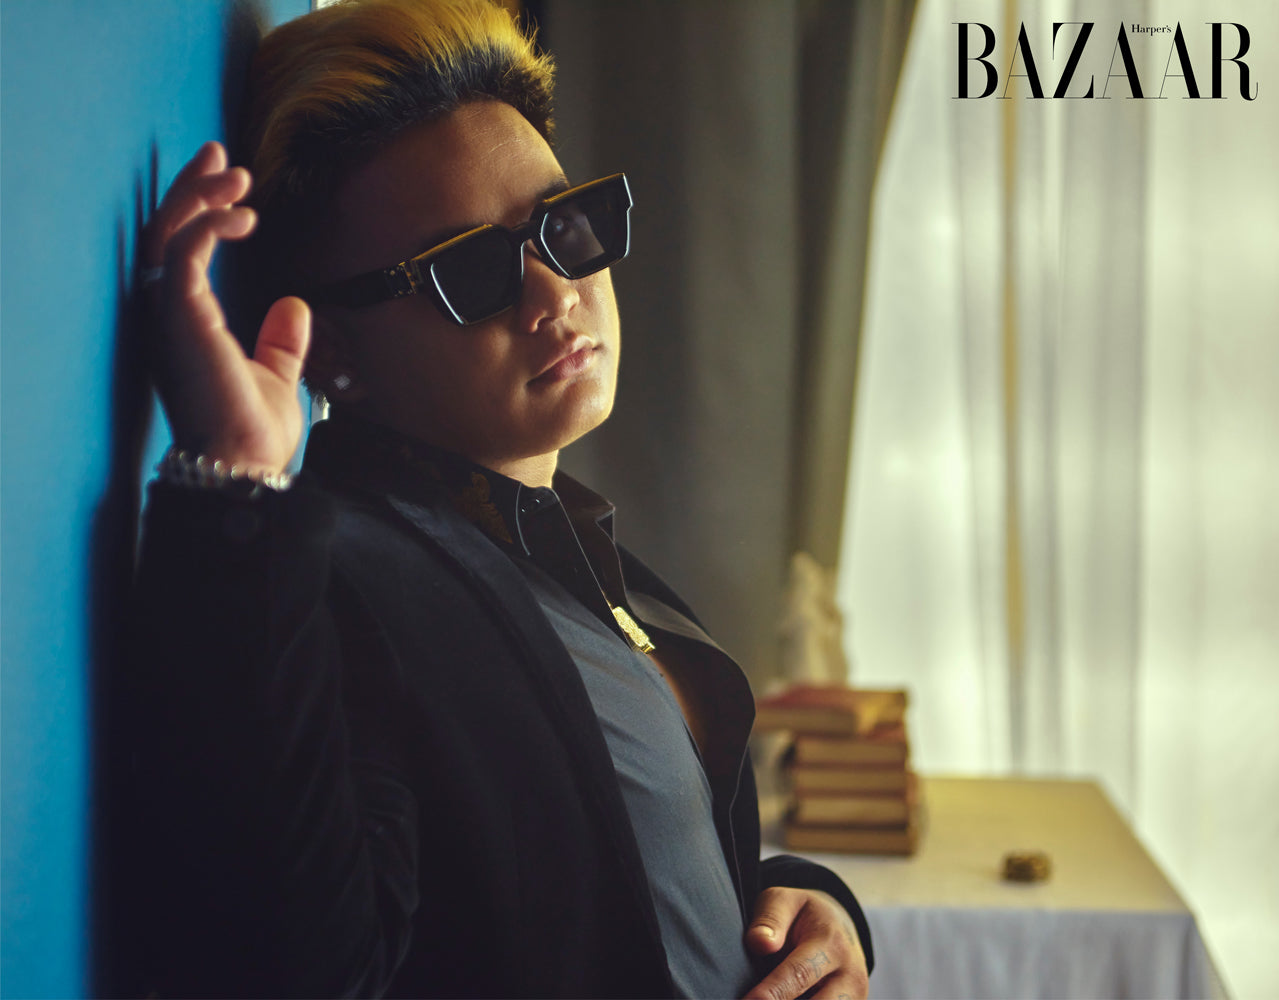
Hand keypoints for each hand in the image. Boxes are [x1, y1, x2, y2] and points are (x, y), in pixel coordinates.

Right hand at [144, 141, 309, 475]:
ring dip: (201, 196)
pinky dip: (210, 223)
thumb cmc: (252, 433)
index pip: (181, 255)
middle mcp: (168, 316)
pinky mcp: (182, 315)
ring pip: (169, 232)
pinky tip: (245, 215)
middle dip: (193, 188)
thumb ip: (281, 342)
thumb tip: (295, 306)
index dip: (200, 212)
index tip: (232, 187)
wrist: (246, 466)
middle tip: (222, 156)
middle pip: (166, 233)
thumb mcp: (275, 376)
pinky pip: (185, 248)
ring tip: (240, 177)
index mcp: (185, 326)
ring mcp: (169, 315)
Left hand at [741, 887, 868, 999]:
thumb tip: (759, 943)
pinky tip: (782, 999)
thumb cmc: (804, 916)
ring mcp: (855, 998)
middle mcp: (850, 976)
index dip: (772, 992)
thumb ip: (770, 918)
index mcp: (831, 943)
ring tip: (764, 999)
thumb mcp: (785, 901)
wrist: (841, 929)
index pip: (799, 974)